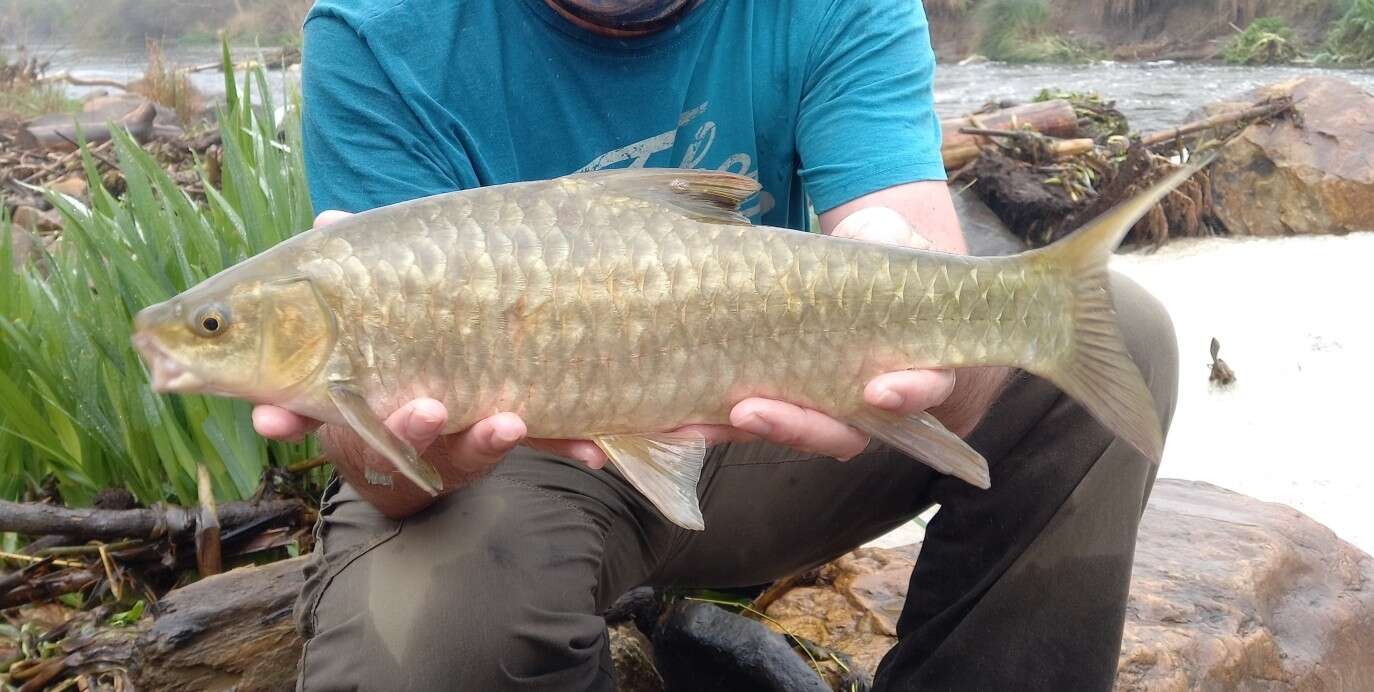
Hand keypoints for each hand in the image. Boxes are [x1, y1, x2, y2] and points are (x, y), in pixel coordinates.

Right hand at [253, 212, 614, 515]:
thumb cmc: (401, 338)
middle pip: (394, 438)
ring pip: (468, 450)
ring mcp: (460, 440)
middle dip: (408, 429)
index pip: (313, 407)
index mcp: (359, 396)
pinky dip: (566, 444)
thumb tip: (331, 221)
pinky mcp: (514, 438)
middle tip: (423, 409)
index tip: (271, 419)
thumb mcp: (375, 301)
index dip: (289, 415)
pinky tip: (592, 450)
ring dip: (486, 440)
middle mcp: (405, 428)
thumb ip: (355, 266)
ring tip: (508, 421)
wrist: (461, 407)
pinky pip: (541, 445)